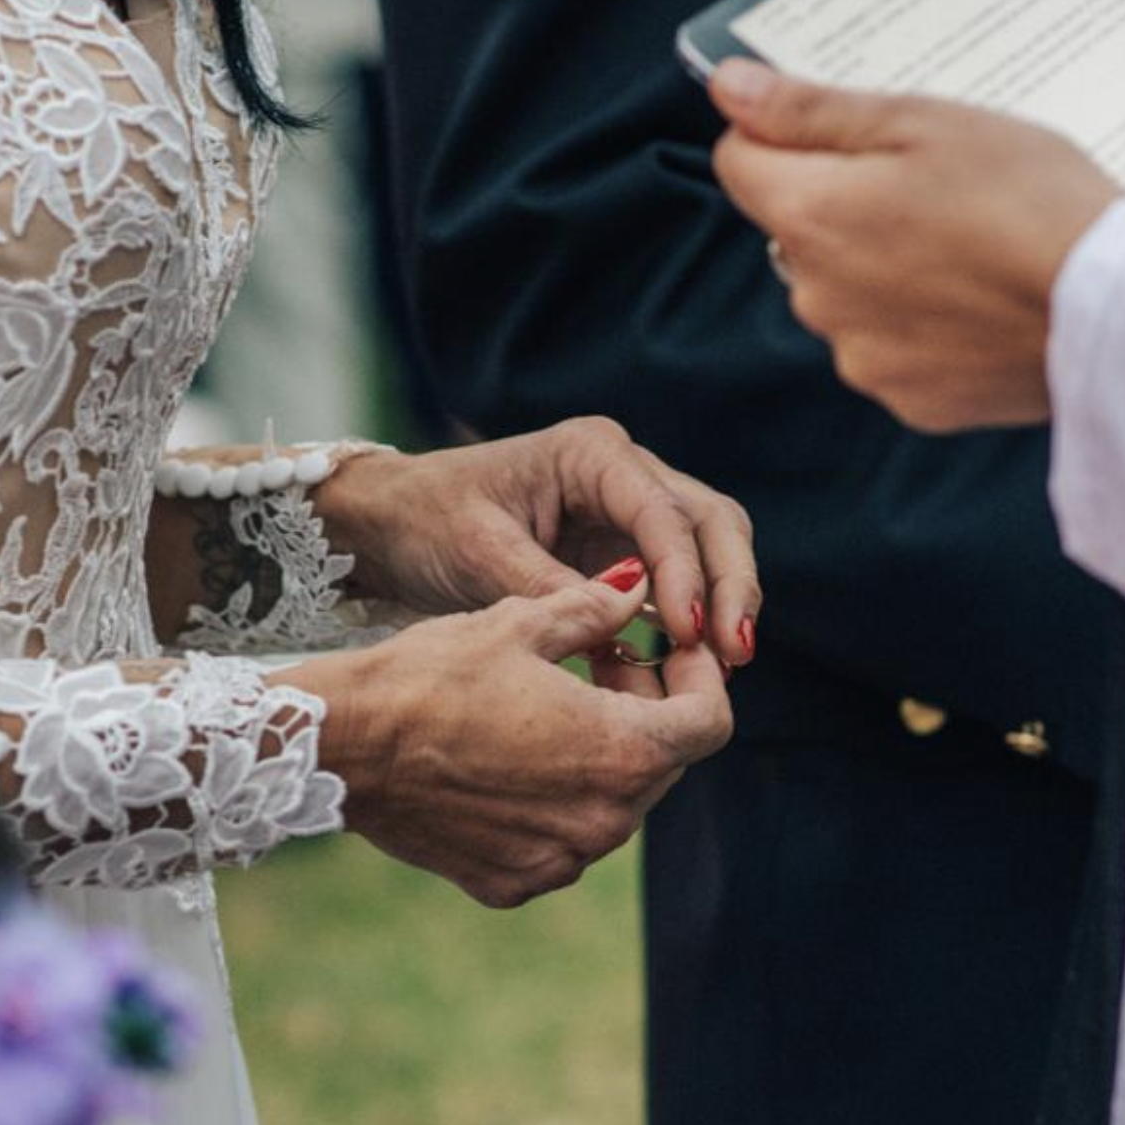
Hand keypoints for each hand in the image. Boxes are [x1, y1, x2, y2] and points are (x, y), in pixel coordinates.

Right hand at [285, 567, 733, 907]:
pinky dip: (553, 803)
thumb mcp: (521, 623)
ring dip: (601, 756)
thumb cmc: (431, 674)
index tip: (674, 651)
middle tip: (605, 663)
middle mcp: (604, 820)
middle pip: (664, 763)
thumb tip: (640, 586)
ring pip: (615, 804)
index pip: (710, 722)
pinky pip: (561, 841)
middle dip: (649, 710)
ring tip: (552, 708)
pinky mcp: (515, 882)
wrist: (343, 745)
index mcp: (622, 751)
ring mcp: (560, 860)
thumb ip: (597, 610)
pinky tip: (510, 760)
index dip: (701, 678)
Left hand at [313, 417, 760, 665]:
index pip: (664, 512)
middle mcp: (624, 475)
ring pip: (707, 552)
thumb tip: (627, 619)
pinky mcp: (621, 554)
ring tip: (722, 670)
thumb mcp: (478, 553)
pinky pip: (674, 587)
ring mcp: (628, 513)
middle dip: (731, 586)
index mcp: (592, 454)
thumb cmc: (426, 522)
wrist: (389, 528)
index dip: (687, 573)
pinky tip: (686, 671)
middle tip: (735, 654)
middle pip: (711, 523)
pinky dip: (686, 625)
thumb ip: (551, 584)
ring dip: (719, 608)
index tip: (691, 632)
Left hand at [707, 60, 1120, 432]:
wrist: (1112, 313)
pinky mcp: (906, 400)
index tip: (847, 137)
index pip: (739, 163)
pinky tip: (978, 306)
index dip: (784, 138)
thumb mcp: (924, 123)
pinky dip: (920, 327)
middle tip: (934, 193)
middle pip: (795, 233)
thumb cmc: (1031, 201)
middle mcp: (815, 298)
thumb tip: (728, 89)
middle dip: (843, 207)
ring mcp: (859, 358)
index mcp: (810, 217)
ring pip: (842, 295)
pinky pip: (889, 349)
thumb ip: (811, 111)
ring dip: (880, 271)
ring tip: (966, 253)